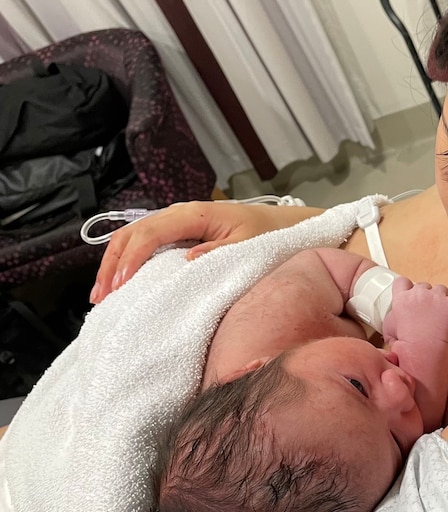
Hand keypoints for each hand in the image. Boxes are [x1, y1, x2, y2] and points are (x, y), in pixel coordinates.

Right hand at [90, 201, 323, 303]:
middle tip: (101, 297)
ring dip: (114, 265)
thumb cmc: (268, 234)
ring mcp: (177, 223)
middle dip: (113, 265)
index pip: (150, 233)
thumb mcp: (248, 245)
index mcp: (195, 214)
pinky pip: (145, 244)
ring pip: (132, 238)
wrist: (283, 225)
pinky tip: (120, 284)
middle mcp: (180, 214)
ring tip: (102, 295)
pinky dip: (127, 262)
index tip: (120, 286)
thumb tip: (187, 261)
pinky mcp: (179, 233)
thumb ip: (218, 253)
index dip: (131, 259)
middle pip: (132, 234)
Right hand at [382, 277, 447, 345]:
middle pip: (423, 286)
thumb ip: (392, 318)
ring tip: (441, 312)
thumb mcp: (388, 330)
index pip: (401, 281)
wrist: (421, 349)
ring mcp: (436, 296)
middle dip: (426, 295)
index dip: (407, 287)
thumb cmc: (405, 343)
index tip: (410, 295)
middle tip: (427, 311)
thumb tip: (396, 319)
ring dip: (442, 297)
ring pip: (441, 288)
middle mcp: (418, 293)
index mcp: (401, 298)